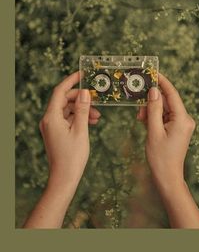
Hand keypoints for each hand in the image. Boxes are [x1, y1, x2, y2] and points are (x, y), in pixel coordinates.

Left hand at [39, 71, 100, 192]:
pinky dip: (78, 118)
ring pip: (67, 109)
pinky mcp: (55, 132)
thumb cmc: (72, 156)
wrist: (64, 178)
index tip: (83, 74)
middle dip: (81, 98)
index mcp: (51, 117)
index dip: (71, 80)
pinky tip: (92, 122)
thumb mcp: (81, 130)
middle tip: (97, 100)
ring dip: (82, 109)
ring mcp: (51, 126)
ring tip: (98, 116)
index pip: (60, 91)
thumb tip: (84, 92)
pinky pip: (67, 118)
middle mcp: (48, 120)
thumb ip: (82, 109)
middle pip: (64, 100)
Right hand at [136, 74, 198, 227]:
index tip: (153, 72)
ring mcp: (181, 124)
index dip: (162, 82)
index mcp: (182, 119)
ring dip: (151, 110)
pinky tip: (144, 120)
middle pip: (167, 101)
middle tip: (137, 97)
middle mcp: (185, 120)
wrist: (167, 176)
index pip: (172, 94)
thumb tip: (154, 91)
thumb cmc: (160, 157)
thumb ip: (153, 110)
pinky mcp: (176, 129)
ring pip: (164, 109)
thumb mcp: (153, 131)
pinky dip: (153, 117)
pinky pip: (164, 117)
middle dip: (152, 99)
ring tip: (139, 117)